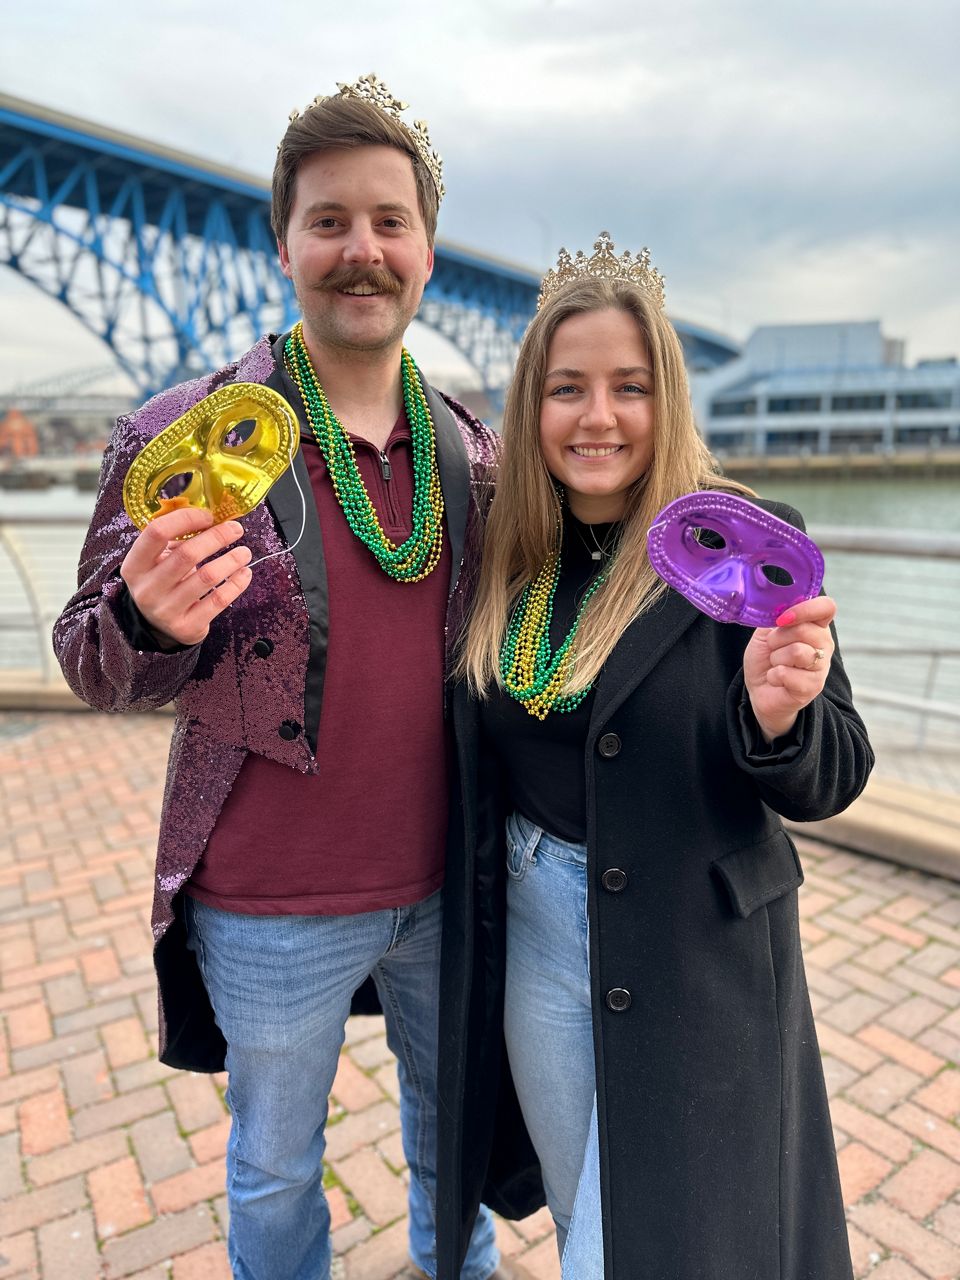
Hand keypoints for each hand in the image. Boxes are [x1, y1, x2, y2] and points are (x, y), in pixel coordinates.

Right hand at [120, 508, 252, 647]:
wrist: (156, 626)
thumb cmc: (162, 582)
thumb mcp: (158, 560)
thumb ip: (177, 538)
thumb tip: (214, 518)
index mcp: (134, 565)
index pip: (157, 532)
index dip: (186, 519)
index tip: (209, 516)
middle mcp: (147, 588)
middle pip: (187, 554)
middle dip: (217, 537)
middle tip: (236, 529)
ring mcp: (166, 610)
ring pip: (207, 577)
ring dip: (231, 560)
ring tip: (245, 552)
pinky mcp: (187, 627)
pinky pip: (219, 600)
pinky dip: (237, 584)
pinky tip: (245, 573)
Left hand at [742, 596, 836, 744]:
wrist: (759, 689)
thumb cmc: (766, 658)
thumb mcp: (766, 631)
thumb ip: (775, 616)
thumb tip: (780, 606)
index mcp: (816, 626)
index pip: (826, 607)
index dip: (805, 608)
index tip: (782, 619)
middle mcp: (824, 645)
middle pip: (804, 630)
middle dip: (777, 639)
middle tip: (772, 648)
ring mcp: (821, 667)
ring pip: (797, 652)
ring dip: (775, 658)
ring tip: (775, 664)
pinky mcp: (812, 687)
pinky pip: (787, 674)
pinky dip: (773, 675)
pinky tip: (776, 679)